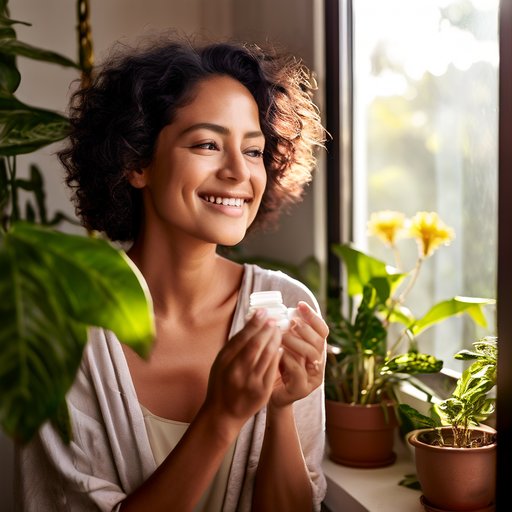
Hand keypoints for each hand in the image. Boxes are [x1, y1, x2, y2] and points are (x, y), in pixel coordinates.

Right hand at [203, 310, 281, 426]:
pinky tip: (280, 347)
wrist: (223, 414)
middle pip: (255, 344)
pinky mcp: (262, 391)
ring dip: (275, 340)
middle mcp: (237, 371)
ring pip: (267, 355)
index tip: (263, 312)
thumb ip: (234, 345)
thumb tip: (250, 323)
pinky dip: (277, 355)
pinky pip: (273, 369)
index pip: (242, 337)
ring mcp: (250, 382)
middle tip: (275, 319)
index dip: (254, 323)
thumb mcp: (221, 362)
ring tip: (279, 330)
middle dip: (267, 329)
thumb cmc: (221, 384)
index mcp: (225, 361)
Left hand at [270, 302, 327, 407]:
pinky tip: (279, 352)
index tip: (300, 304)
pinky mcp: (302, 389)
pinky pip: (299, 372)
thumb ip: (286, 331)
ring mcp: (313, 377)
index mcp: (316, 349)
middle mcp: (318, 362)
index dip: (313, 316)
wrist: (268, 394)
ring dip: (296, 342)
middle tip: (291, 321)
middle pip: (320, 341)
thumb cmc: (275, 366)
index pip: (322, 330)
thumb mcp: (282, 345)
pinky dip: (289, 359)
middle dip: (305, 328)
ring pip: (312, 355)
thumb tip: (280, 308)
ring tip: (282, 335)